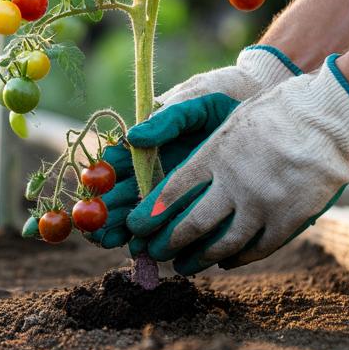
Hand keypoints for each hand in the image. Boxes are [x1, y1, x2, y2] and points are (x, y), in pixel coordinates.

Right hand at [83, 45, 299, 248]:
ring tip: (124, 245)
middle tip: (101, 234)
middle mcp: (153, 171)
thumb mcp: (192, 105)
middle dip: (108, 218)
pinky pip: (175, 224)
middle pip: (121, 198)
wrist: (256, 104)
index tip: (92, 197)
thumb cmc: (218, 99)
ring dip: (129, 234)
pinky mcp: (196, 202)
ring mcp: (173, 189)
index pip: (111, 168)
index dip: (98, 185)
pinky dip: (161, 238)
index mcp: (145, 146)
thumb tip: (133, 137)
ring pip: (143, 216)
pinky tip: (152, 251)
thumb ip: (164, 120)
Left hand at [125, 55, 348, 274]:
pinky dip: (238, 258)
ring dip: (199, 259)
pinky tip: (226, 261)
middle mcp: (236, 183)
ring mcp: (264, 205)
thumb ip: (195, 140)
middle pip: (192, 224)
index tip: (137, 227)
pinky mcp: (289, 220)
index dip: (150, 214)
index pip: (171, 192)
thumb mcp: (230, 116)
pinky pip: (257, 248)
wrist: (331, 116)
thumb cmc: (278, 109)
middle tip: (155, 253)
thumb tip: (146, 149)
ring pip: (223, 244)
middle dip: (168, 243)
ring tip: (185, 266)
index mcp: (216, 155)